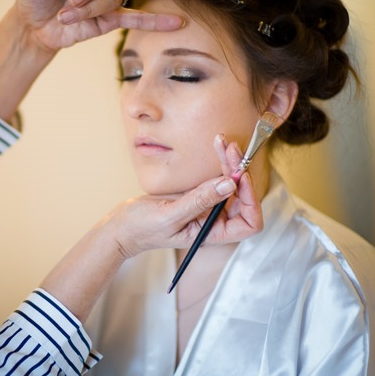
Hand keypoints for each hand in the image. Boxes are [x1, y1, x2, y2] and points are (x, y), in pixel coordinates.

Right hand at [106, 139, 261, 258]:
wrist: (122, 226)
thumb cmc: (142, 229)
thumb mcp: (169, 216)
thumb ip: (199, 201)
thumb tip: (228, 184)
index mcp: (213, 233)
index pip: (249, 223)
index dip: (251, 200)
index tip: (240, 178)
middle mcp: (215, 221)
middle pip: (242, 197)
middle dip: (240, 171)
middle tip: (231, 149)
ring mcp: (207, 206)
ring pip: (231, 182)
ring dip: (231, 162)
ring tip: (223, 142)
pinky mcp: (198, 192)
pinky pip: (216, 176)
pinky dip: (220, 161)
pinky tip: (217, 146)